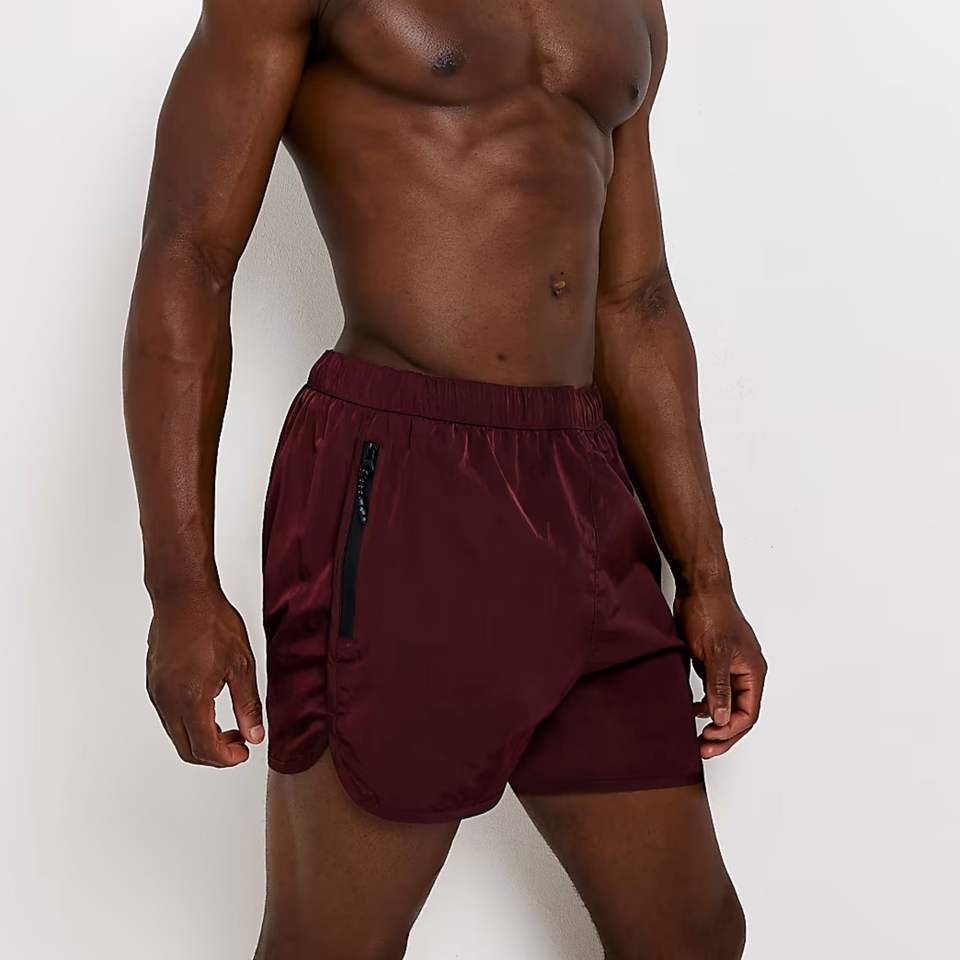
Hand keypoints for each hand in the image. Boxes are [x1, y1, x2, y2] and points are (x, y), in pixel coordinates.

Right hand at [146, 587, 263, 766]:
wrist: (183, 595)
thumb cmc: (212, 622)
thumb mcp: (242, 665)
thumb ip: (248, 705)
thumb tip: (255, 735)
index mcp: (190, 699)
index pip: (205, 749)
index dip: (227, 758)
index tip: (244, 752)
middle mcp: (167, 701)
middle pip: (186, 749)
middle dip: (214, 754)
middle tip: (239, 742)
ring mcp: (157, 692)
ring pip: (176, 733)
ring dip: (201, 738)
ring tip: (228, 725)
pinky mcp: (154, 682)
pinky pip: (169, 716)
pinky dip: (189, 723)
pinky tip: (210, 707)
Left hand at [674, 588, 766, 759]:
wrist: (698, 588)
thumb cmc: (711, 614)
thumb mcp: (714, 653)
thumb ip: (718, 687)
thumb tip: (720, 719)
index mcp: (753, 671)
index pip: (748, 713)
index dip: (730, 731)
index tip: (708, 740)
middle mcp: (745, 672)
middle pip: (740, 713)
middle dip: (723, 733)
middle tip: (703, 749)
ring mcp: (730, 667)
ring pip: (727, 704)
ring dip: (714, 722)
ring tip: (697, 738)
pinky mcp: (714, 661)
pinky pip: (715, 691)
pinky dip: (707, 704)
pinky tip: (693, 710)